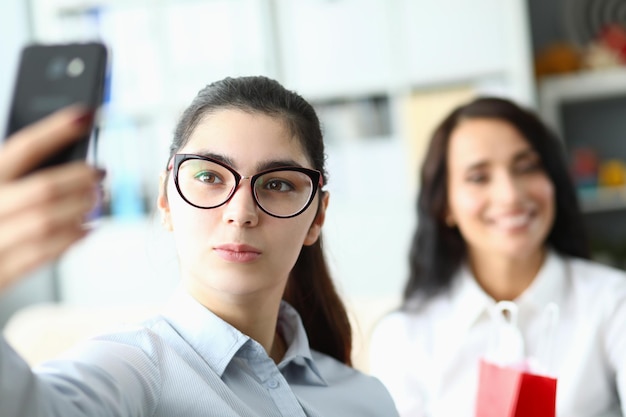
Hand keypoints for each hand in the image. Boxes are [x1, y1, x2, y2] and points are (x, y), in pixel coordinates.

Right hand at [0, 106, 103, 290]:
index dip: (56, 130)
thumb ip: (18, 173)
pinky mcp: (0, 273)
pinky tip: (86, 229)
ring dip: (79, 208)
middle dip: (78, 178)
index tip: (86, 115)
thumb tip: (68, 149)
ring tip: (97, 199)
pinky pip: (41, 255)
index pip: (23, 148)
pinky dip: (70, 239)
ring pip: (46, 221)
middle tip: (99, 172)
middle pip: (42, 188)